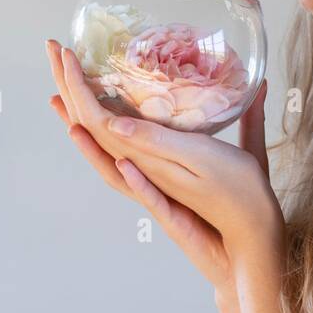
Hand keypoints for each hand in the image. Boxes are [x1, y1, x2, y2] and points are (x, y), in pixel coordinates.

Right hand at [44, 38, 282, 280]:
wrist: (249, 252)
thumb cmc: (242, 204)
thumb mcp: (245, 154)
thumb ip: (248, 121)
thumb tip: (259, 86)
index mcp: (155, 156)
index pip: (113, 121)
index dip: (87, 93)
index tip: (64, 61)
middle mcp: (147, 176)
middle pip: (101, 140)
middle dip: (74, 108)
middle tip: (53, 71)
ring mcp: (158, 198)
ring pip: (117, 171)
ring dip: (92, 148)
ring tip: (71, 122)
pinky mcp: (175, 220)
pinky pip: (152, 201)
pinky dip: (138, 184)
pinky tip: (126, 163)